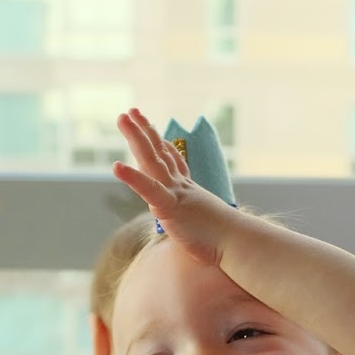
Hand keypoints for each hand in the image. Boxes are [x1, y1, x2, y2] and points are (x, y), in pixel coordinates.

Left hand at [112, 108, 234, 265]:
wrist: (237, 242)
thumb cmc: (226, 240)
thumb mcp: (208, 224)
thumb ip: (201, 219)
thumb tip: (208, 228)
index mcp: (188, 190)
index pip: (173, 162)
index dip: (162, 144)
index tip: (153, 129)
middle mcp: (181, 186)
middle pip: (159, 153)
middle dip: (144, 131)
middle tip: (132, 112)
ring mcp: (175, 193)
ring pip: (151, 160)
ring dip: (136, 138)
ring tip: (122, 118)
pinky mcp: (169, 206)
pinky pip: (148, 189)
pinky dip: (132, 177)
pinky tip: (116, 166)